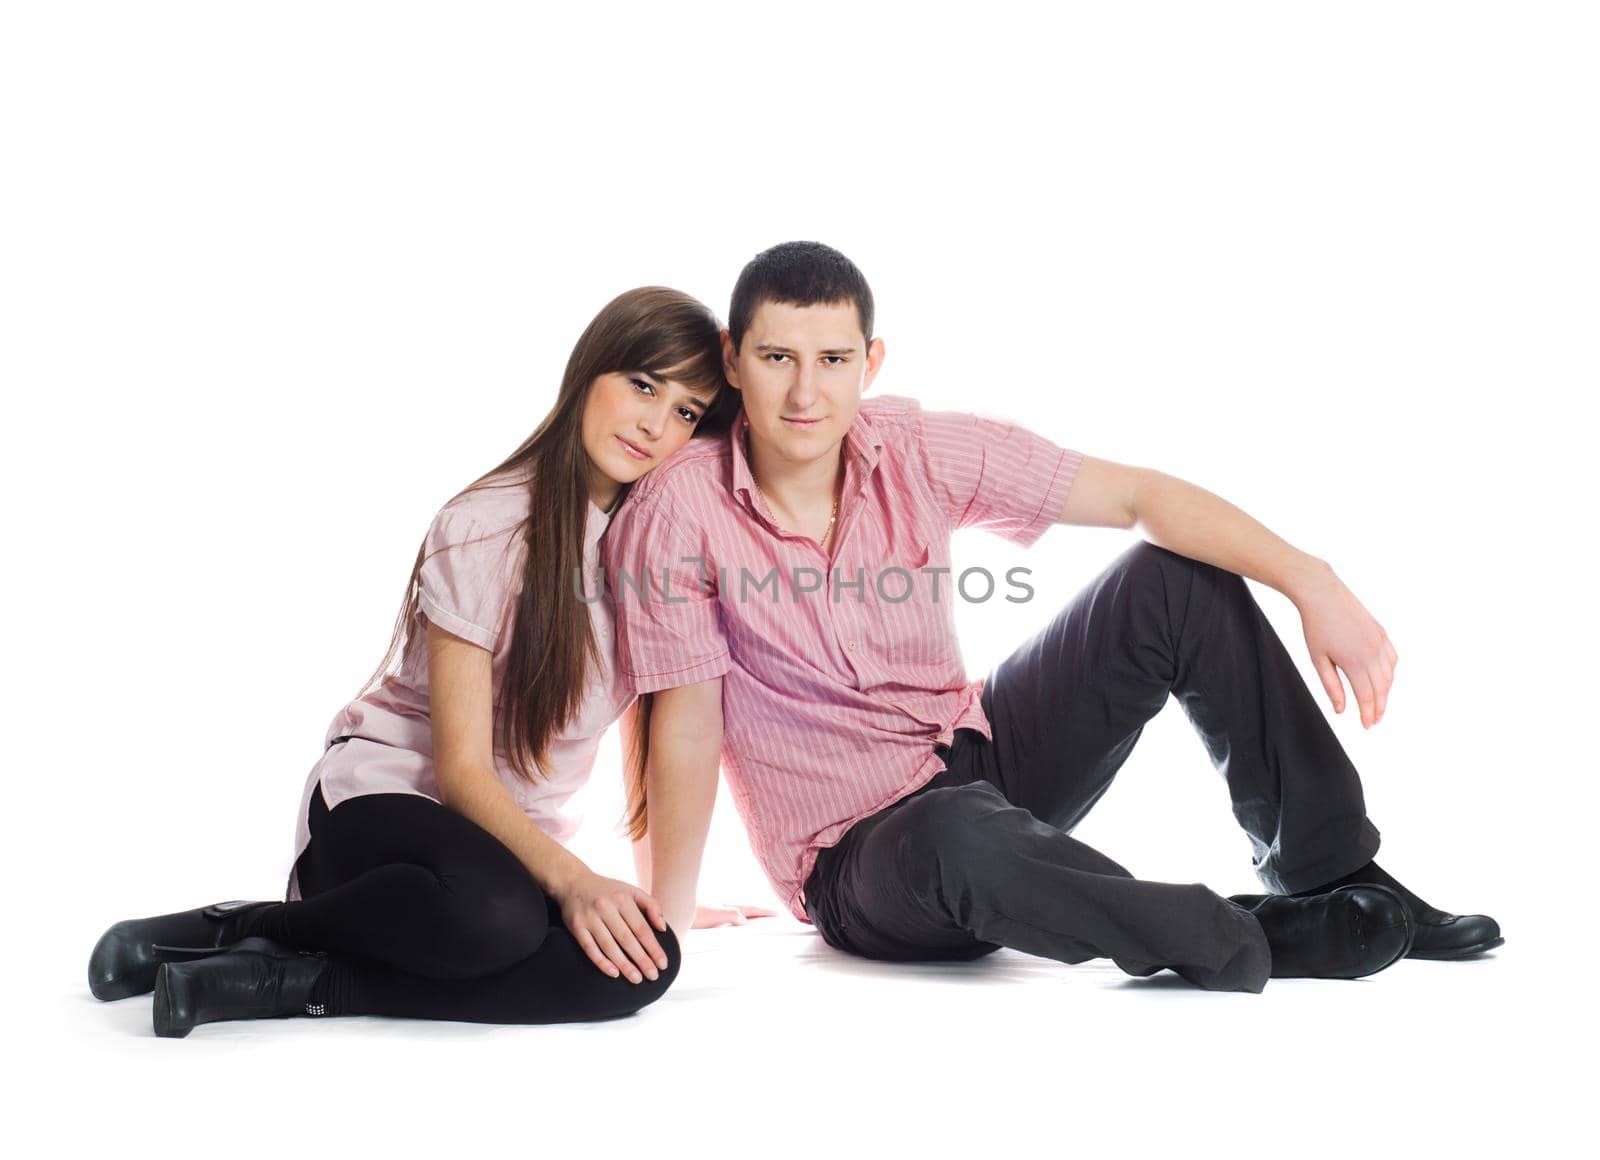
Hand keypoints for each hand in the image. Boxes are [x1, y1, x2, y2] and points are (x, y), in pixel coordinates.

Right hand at [553, 870, 670, 983]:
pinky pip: (590, 948)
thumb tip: (663, 928)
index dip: (653, 948)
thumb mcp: (631, 891)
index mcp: (622, 899)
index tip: (663, 964)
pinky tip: (614, 973)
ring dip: (624, 965)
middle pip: (627, 939)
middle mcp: (606, 908)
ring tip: (637, 978)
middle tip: (653, 976)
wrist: (573, 882)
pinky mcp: (576, 927)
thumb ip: (651, 906)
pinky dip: (601, 962)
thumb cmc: (608, 891)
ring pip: (609, 946)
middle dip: (642, 959)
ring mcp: (590, 918)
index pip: (641, 928)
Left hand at [693, 902, 779, 928]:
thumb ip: (728, 914)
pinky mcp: (709, 918)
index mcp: (726, 907)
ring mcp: (716, 912)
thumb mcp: (711, 914)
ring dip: (748, 915)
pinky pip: (729, 918)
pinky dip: (737, 920)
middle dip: (758, 911)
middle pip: (745, 909)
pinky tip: (734, 925)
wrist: (674, 910)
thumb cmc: (690, 913)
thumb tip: (744, 918)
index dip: (762, 911)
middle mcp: (722, 908)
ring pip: (737, 913)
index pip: (748, 909)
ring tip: (758, 919)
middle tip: (772, 914)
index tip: (776, 913)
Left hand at [1293, 568, 1399, 728]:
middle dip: (1379, 708)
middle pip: (1381, 689)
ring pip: (1389, 675)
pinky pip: (1392, 659)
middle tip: (1374, 721)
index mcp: (1355, 663)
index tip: (1367, 726)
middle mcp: (1372, 653)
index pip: (1367, 697)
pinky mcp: (1381, 633)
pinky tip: (1383, 680)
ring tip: (1378, 705)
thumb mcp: (1318, 659)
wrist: (1322, 594)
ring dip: (1386, 692)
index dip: (1368, 714)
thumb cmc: (1315, 626)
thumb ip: (1331, 686)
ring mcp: (1380, 642)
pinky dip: (1390, 673)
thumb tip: (1341, 710)